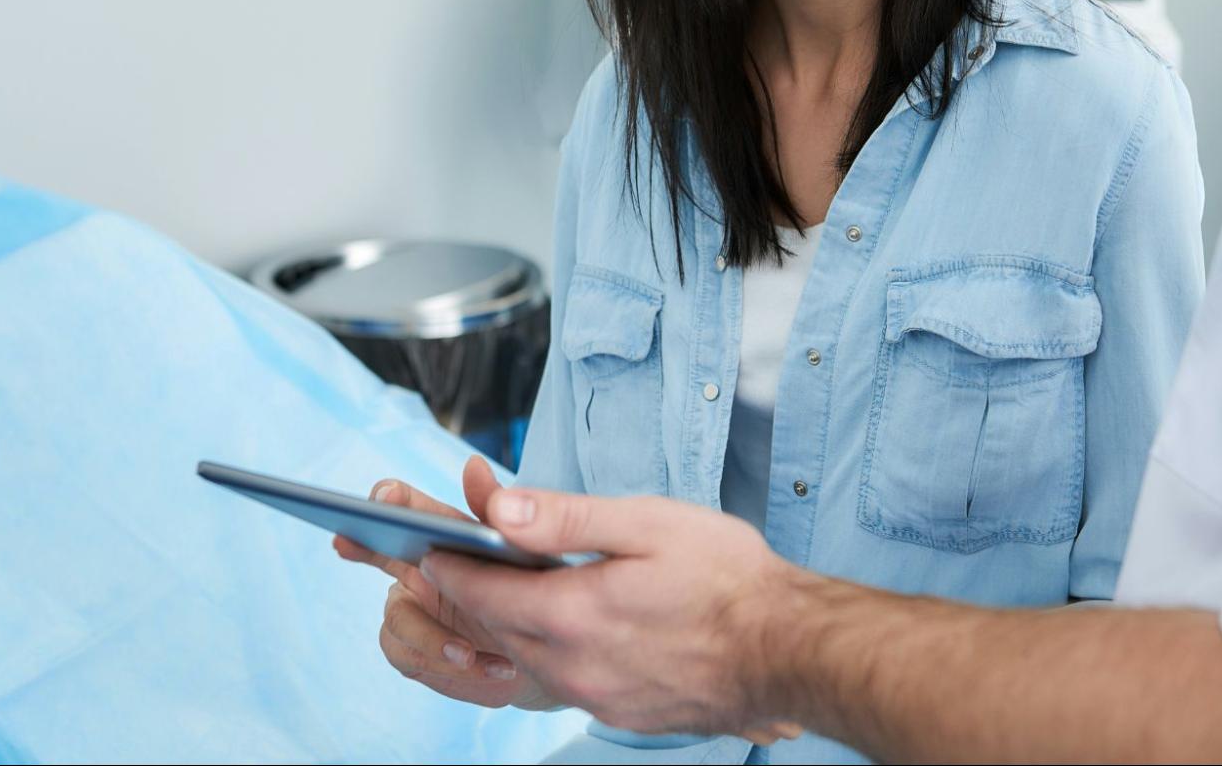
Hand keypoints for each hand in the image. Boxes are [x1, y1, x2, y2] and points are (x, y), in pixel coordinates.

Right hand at [331, 456, 558, 710]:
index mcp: (444, 535)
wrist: (549, 654)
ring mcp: (413, 610)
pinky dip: (446, 665)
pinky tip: (490, 667)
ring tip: (467, 651)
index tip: (384, 499)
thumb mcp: (521, 551)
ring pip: (396, 617)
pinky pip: (409, 655)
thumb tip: (473, 465)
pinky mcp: (415, 652)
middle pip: (379, 549)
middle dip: (361, 541)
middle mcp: (420, 567)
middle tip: (348, 540)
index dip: (390, 498)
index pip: (408, 508)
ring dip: (432, 637)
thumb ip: (495, 511)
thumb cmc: (531, 594)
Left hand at [417, 486, 805, 745]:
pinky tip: (574, 626)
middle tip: (461, 564)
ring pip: (531, 658)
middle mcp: (576, 667)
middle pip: (499, 630)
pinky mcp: (624, 713)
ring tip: (518, 589)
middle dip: (476, 595)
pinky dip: (554, 651)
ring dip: (516, 624)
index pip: (484, 593)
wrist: (790, 650)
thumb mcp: (647, 523)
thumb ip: (566, 516)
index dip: (452, 568)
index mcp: (574, 614)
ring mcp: (599, 698)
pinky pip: (567, 681)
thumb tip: (498, 508)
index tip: (431, 548)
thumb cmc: (729, 579)